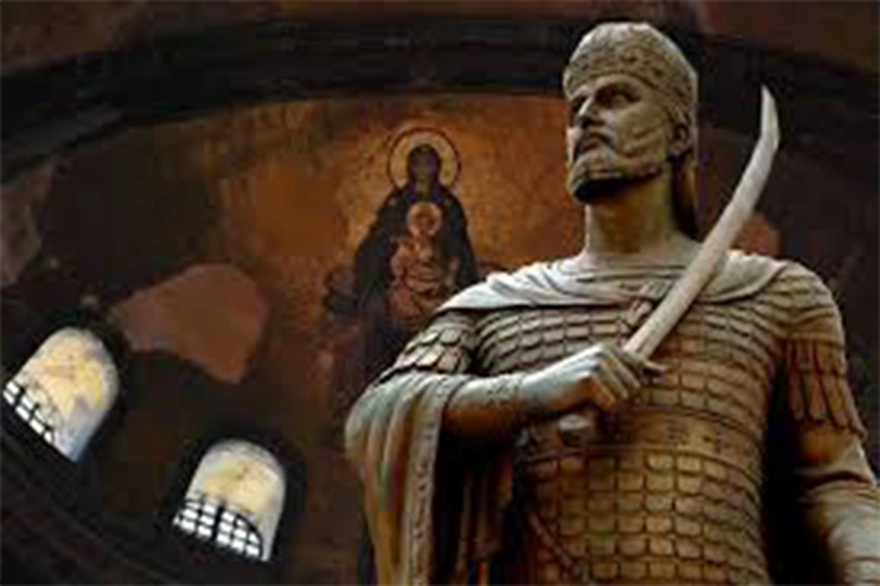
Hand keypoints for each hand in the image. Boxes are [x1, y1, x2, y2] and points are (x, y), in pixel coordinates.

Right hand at [519, 342, 664, 416]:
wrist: (535, 393)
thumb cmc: (569, 388)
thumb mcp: (602, 374)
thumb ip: (631, 370)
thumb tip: (665, 371)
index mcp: (610, 349)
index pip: (640, 370)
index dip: (633, 384)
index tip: (631, 382)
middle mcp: (605, 352)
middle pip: (636, 387)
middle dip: (620, 400)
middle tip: (596, 398)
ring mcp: (597, 363)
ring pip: (625, 398)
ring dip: (609, 406)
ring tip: (588, 400)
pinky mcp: (589, 378)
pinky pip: (611, 404)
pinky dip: (598, 410)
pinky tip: (581, 402)